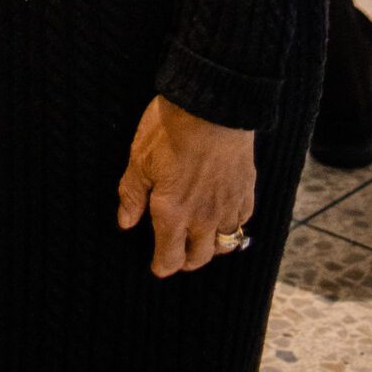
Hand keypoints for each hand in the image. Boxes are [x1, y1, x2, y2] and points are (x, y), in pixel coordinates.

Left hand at [117, 97, 256, 276]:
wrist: (212, 105)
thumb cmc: (171, 129)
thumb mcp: (140, 158)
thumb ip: (132, 194)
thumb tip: (125, 223)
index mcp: (173, 212)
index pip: (169, 257)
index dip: (162, 265)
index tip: (157, 266)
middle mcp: (203, 217)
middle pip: (199, 257)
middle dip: (186, 261)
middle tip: (177, 255)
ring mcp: (228, 205)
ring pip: (225, 244)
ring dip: (212, 247)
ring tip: (202, 239)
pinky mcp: (246, 189)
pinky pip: (243, 220)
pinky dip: (233, 224)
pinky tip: (226, 215)